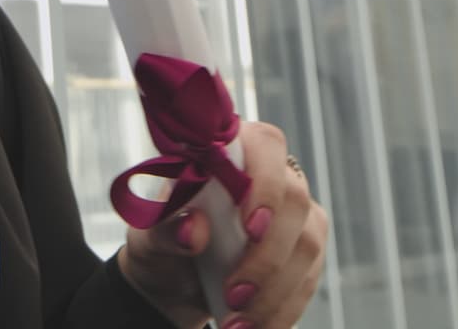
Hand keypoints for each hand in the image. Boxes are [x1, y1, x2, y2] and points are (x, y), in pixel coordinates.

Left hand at [116, 121, 326, 328]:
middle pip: (295, 203)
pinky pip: (308, 281)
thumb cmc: (163, 240)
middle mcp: (273, 177)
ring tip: (237, 324)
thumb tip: (194, 230)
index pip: (266, 145)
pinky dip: (282, 310)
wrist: (174, 281)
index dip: (266, 182)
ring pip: (307, 247)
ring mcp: (296, 216)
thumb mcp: (149, 236)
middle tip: (234, 294)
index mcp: (232, 152)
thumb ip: (166, 228)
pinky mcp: (305, 252)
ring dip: (274, 292)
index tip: (250, 225)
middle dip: (266, 256)